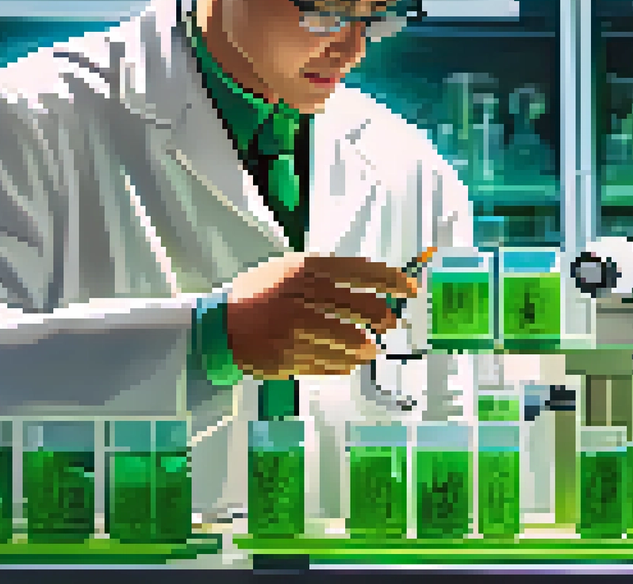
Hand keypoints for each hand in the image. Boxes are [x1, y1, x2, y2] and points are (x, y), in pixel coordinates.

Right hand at [223, 252, 417, 378]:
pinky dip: (344, 364)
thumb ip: (328, 274)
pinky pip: (330, 364)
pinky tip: (349, 362)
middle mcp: (302, 296)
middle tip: (389, 322)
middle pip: (360, 307)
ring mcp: (294, 328)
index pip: (360, 270)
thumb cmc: (263, 294)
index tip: (410, 289)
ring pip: (349, 340)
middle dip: (381, 316)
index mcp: (304, 269)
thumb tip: (378, 283)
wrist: (222, 325)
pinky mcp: (288, 357)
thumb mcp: (291, 270)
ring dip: (364, 346)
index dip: (391, 279)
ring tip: (369, 348)